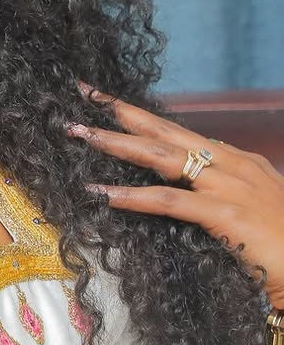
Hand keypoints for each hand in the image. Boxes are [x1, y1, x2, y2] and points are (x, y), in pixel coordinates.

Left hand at [67, 82, 283, 309]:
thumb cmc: (283, 247)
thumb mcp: (254, 206)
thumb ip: (225, 188)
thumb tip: (193, 178)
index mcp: (239, 161)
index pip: (182, 133)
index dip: (144, 118)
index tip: (109, 103)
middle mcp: (233, 166)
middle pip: (167, 132)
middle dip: (124, 114)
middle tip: (86, 98)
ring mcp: (229, 187)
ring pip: (162, 159)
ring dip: (118, 145)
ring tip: (82, 136)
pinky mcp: (225, 215)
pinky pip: (169, 201)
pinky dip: (133, 196)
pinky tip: (105, 193)